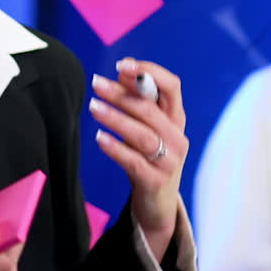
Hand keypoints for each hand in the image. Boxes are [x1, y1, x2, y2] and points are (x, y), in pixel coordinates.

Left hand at [90, 58, 188, 260]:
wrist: (158, 205)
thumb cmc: (148, 157)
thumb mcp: (148, 127)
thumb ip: (139, 100)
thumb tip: (123, 68)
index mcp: (177, 119)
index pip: (172, 86)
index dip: (149, 72)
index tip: (122, 65)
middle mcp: (177, 137)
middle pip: (150, 109)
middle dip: (121, 93)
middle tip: (96, 83)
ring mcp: (169, 161)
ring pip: (142, 134)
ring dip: (116, 118)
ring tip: (93, 107)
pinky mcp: (155, 182)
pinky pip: (134, 162)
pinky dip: (115, 148)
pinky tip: (99, 138)